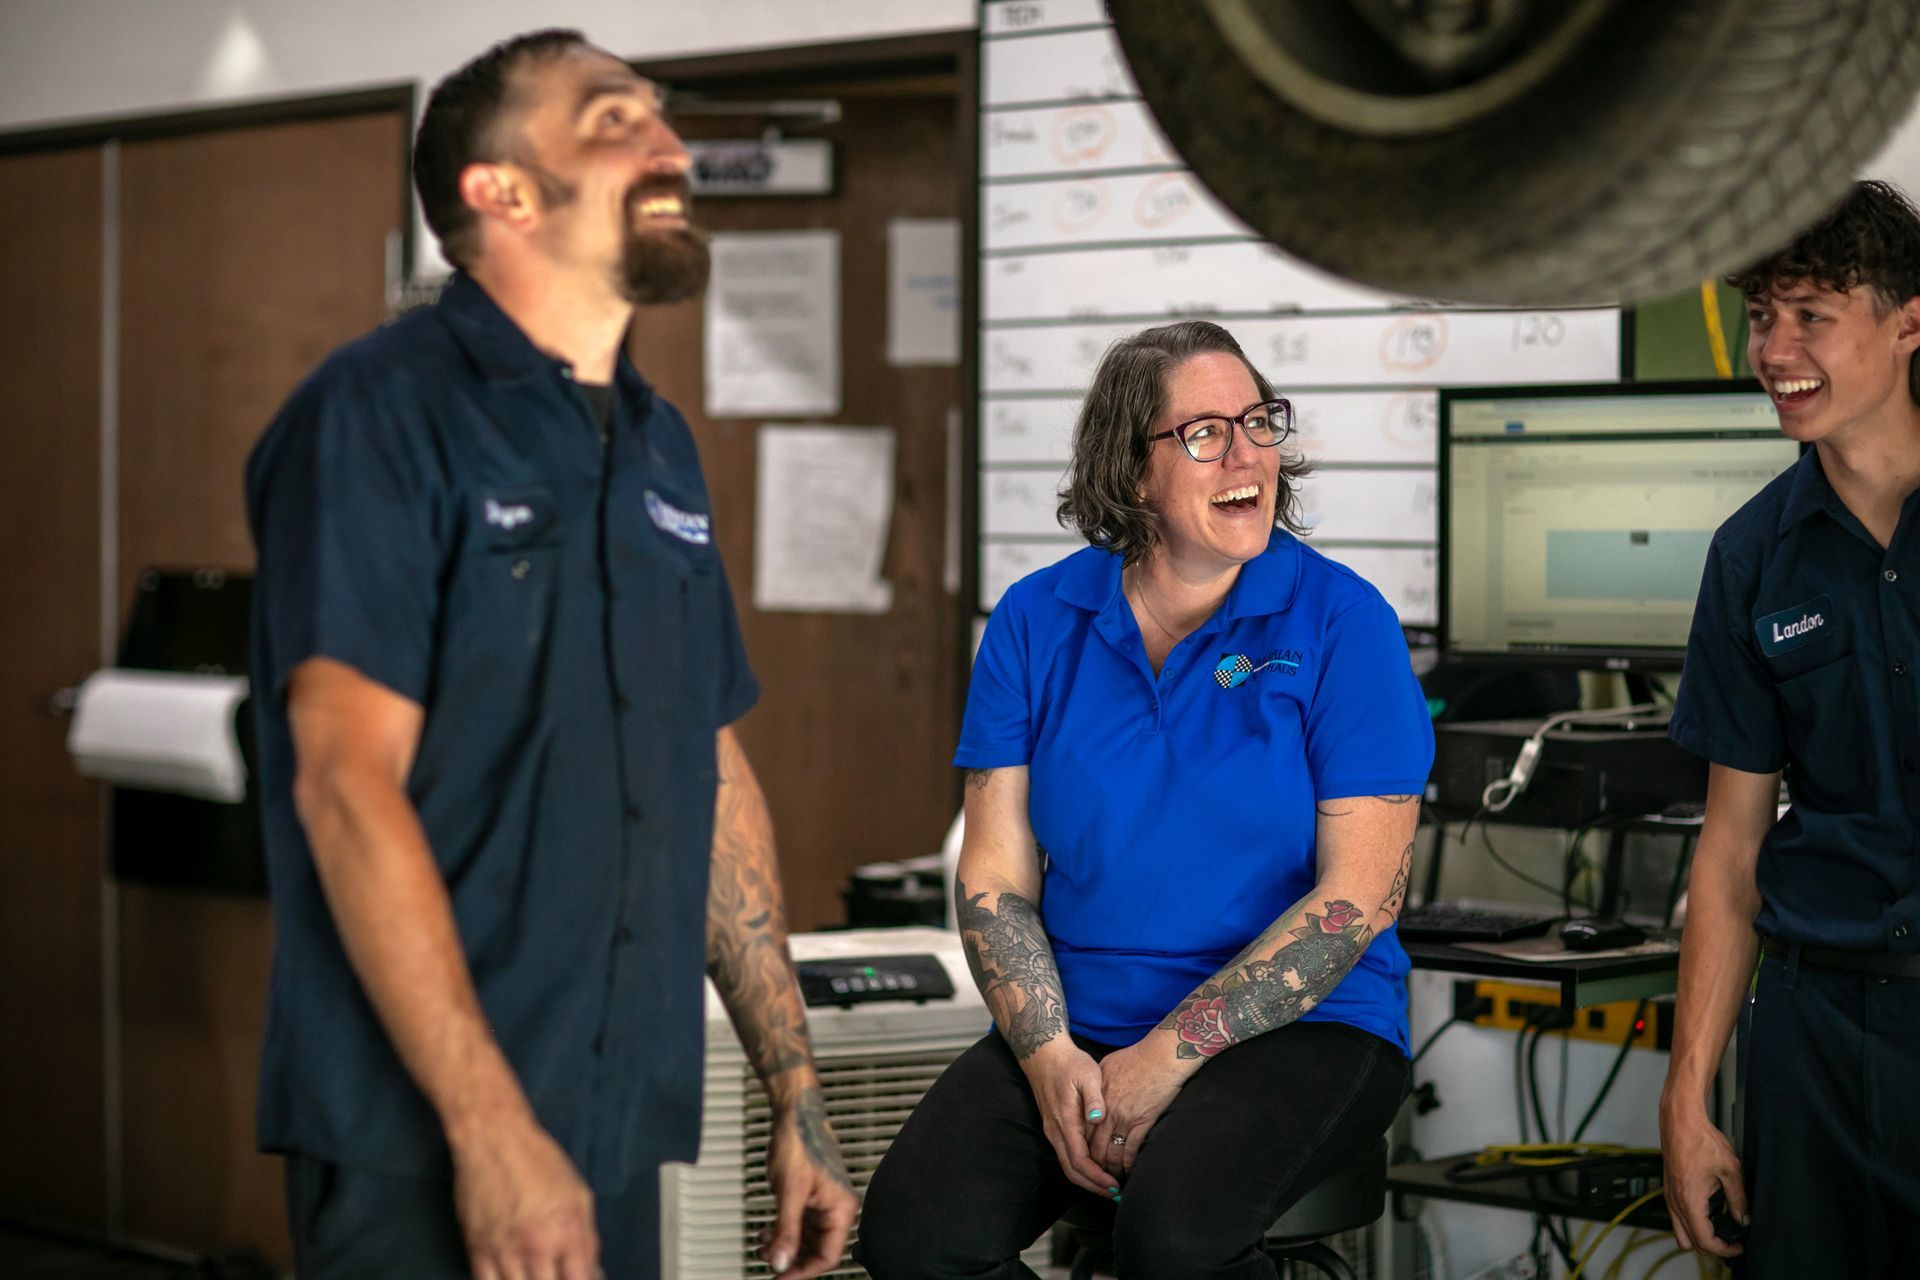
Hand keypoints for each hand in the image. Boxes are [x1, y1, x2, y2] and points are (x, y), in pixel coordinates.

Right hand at [448, 1110, 599, 1279]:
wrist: (494, 1141)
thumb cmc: (541, 1162)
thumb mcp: (579, 1195)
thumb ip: (588, 1238)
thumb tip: (591, 1273)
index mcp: (567, 1234)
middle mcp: (537, 1249)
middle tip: (554, 1273)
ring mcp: (505, 1253)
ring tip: (534, 1273)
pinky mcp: (477, 1250)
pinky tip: (511, 1277)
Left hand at [758, 1087, 858, 1277]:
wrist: (794, 1113)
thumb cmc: (799, 1141)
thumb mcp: (789, 1192)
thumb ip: (786, 1231)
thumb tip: (781, 1262)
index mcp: (840, 1208)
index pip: (827, 1256)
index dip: (803, 1272)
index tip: (780, 1278)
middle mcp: (835, 1208)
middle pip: (817, 1251)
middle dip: (791, 1259)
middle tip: (768, 1263)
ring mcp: (822, 1203)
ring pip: (806, 1240)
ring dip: (784, 1246)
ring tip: (763, 1246)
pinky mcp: (810, 1196)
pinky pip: (799, 1225)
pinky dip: (782, 1232)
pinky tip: (767, 1232)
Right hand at [1017, 1039, 1115, 1196]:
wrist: (1044, 1054)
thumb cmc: (1070, 1063)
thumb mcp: (1088, 1074)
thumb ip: (1094, 1098)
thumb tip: (1098, 1119)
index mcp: (1065, 1121)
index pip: (1079, 1160)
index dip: (1096, 1177)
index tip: (1114, 1186)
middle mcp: (1055, 1131)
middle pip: (1071, 1170)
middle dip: (1093, 1186)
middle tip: (1115, 1194)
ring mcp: (1052, 1130)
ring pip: (1067, 1165)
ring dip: (1087, 1179)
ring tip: (1108, 1185)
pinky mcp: (1054, 1127)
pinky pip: (1066, 1155)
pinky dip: (1081, 1167)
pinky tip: (1096, 1167)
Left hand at [1087, 1038, 1188, 1179]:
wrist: (1160, 1057)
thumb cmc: (1135, 1058)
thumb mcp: (1105, 1066)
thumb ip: (1095, 1087)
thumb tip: (1091, 1099)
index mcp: (1096, 1099)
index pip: (1082, 1131)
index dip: (1082, 1148)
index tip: (1084, 1159)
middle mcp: (1106, 1112)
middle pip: (1093, 1146)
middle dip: (1093, 1166)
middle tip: (1096, 1177)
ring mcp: (1124, 1119)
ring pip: (1111, 1153)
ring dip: (1110, 1169)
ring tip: (1112, 1179)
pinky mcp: (1142, 1122)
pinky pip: (1130, 1150)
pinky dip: (1128, 1164)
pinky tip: (1128, 1171)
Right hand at [1659, 1103, 1745, 1257]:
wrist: (1680, 1120)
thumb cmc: (1702, 1140)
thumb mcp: (1730, 1170)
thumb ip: (1738, 1199)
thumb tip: (1743, 1219)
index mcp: (1689, 1200)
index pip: (1704, 1240)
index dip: (1724, 1249)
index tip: (1739, 1245)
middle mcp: (1675, 1201)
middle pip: (1689, 1242)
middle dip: (1711, 1246)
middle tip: (1731, 1239)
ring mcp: (1669, 1195)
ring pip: (1680, 1231)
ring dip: (1699, 1235)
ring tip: (1720, 1227)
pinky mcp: (1668, 1188)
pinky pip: (1677, 1217)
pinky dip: (1692, 1222)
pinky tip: (1709, 1211)